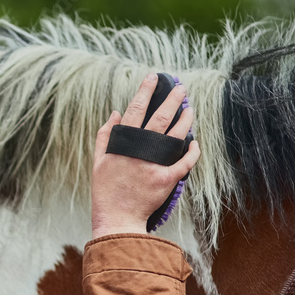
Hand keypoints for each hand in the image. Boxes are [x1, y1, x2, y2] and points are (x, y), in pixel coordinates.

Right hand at [90, 73, 199, 238]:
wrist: (116, 217)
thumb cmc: (105, 190)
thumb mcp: (98, 161)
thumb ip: (105, 135)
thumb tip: (115, 113)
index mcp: (123, 143)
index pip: (135, 109)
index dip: (145, 91)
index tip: (153, 77)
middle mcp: (139, 151)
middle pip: (160, 117)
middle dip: (172, 99)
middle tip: (182, 87)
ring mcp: (154, 164)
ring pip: (175, 135)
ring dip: (185, 120)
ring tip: (190, 109)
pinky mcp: (166, 179)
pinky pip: (185, 162)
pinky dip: (192, 152)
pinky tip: (195, 143)